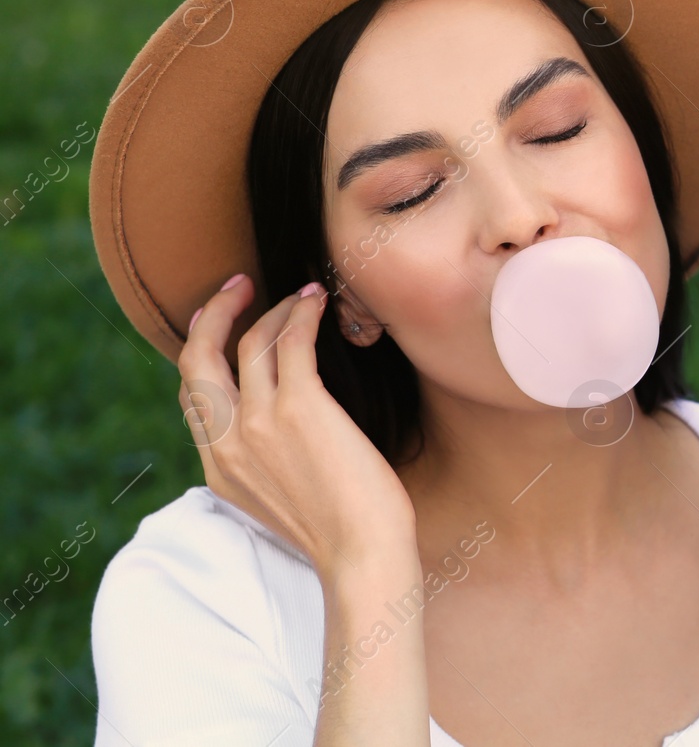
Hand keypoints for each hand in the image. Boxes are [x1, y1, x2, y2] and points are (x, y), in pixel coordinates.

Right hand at [178, 274, 416, 579]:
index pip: (193, 397)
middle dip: (213, 313)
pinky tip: (319, 300)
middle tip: (237, 285)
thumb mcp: (281, 500)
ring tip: (303, 294)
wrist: (363, 555)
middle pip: (197, 358)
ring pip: (250, 342)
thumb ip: (265, 464)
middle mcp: (228, 442)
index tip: (227, 327)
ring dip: (275, 307)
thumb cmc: (342, 530)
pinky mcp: (299, 407)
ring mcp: (258, 423)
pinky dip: (303, 312)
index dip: (206, 354)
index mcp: (219, 470)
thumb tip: (281, 432)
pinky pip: (290, 340)